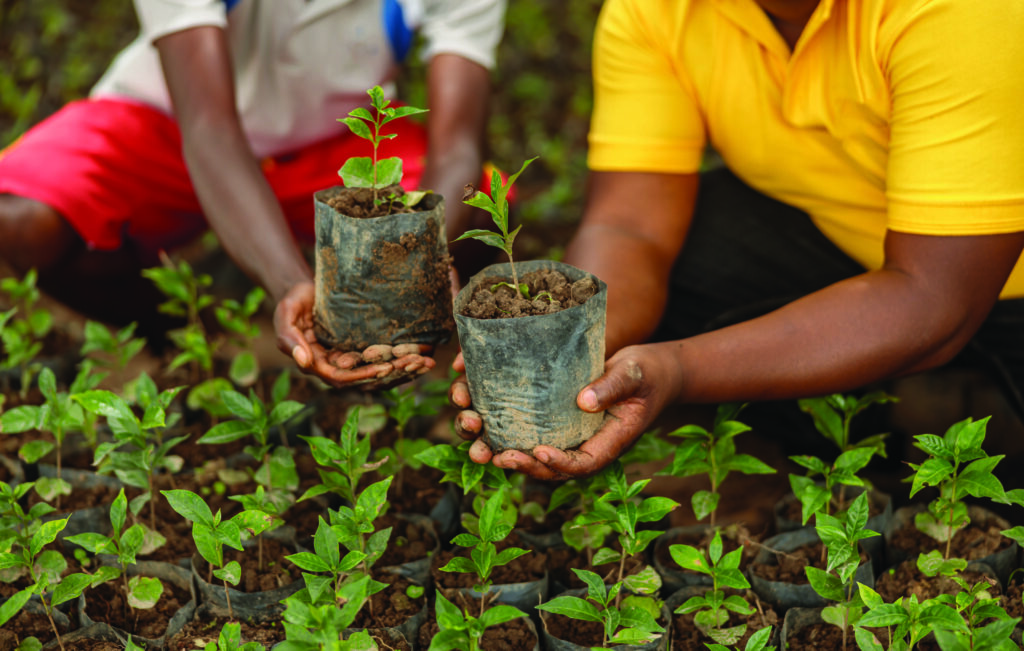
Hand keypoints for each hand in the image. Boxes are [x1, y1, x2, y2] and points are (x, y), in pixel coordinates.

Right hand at [274, 282, 435, 389]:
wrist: (305, 290)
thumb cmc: (293, 301)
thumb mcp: (286, 316)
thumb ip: (290, 339)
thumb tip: (304, 362)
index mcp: (317, 364)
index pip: (343, 378)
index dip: (364, 376)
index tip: (387, 368)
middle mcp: (336, 366)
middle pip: (367, 379)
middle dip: (394, 373)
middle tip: (418, 364)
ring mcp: (352, 359)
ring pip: (380, 372)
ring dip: (404, 369)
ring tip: (427, 362)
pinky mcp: (363, 349)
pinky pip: (385, 359)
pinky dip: (403, 358)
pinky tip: (424, 353)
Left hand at [452, 343, 682, 479]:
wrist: (646, 368)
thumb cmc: (647, 374)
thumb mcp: (634, 377)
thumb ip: (611, 388)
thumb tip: (583, 402)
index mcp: (607, 443)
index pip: (582, 464)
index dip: (559, 464)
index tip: (538, 452)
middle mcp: (584, 443)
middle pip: (551, 466)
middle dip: (523, 464)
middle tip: (498, 457)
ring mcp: (568, 432)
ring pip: (534, 450)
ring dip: (505, 450)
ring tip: (481, 444)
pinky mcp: (555, 416)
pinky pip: (529, 428)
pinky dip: (505, 426)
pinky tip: (482, 414)